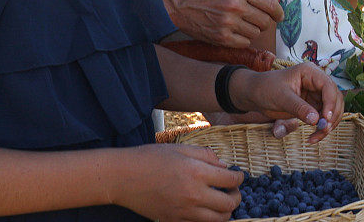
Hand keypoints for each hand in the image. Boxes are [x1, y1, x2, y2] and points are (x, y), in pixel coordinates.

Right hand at [113, 143, 241, 220]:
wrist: (123, 177)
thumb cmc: (150, 158)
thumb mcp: (180, 148)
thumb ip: (206, 155)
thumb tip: (224, 165)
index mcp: (197, 172)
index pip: (231, 180)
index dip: (239, 177)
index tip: (238, 175)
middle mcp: (194, 194)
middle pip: (229, 204)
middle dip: (236, 196)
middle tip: (232, 190)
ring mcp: (184, 211)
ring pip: (219, 220)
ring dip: (225, 211)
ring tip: (221, 202)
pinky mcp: (174, 221)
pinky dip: (208, 219)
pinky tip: (204, 209)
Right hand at [160, 0, 282, 47]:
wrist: (178, 4)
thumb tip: (273, 8)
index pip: (271, 4)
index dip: (278, 12)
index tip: (279, 16)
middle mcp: (236, 5)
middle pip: (265, 21)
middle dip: (264, 22)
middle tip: (255, 20)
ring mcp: (228, 23)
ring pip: (256, 33)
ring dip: (251, 30)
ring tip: (239, 24)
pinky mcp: (221, 37)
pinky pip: (244, 43)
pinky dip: (242, 39)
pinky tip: (233, 32)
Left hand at [229, 63, 343, 143]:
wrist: (255, 94)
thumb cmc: (266, 89)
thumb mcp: (281, 98)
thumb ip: (299, 108)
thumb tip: (316, 120)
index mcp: (310, 72)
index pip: (328, 86)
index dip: (331, 103)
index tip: (326, 118)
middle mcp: (317, 82)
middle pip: (335, 99)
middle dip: (332, 116)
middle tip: (323, 130)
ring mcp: (316, 95)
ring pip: (332, 111)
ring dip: (328, 125)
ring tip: (316, 137)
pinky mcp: (313, 106)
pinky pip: (323, 119)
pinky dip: (321, 129)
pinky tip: (312, 138)